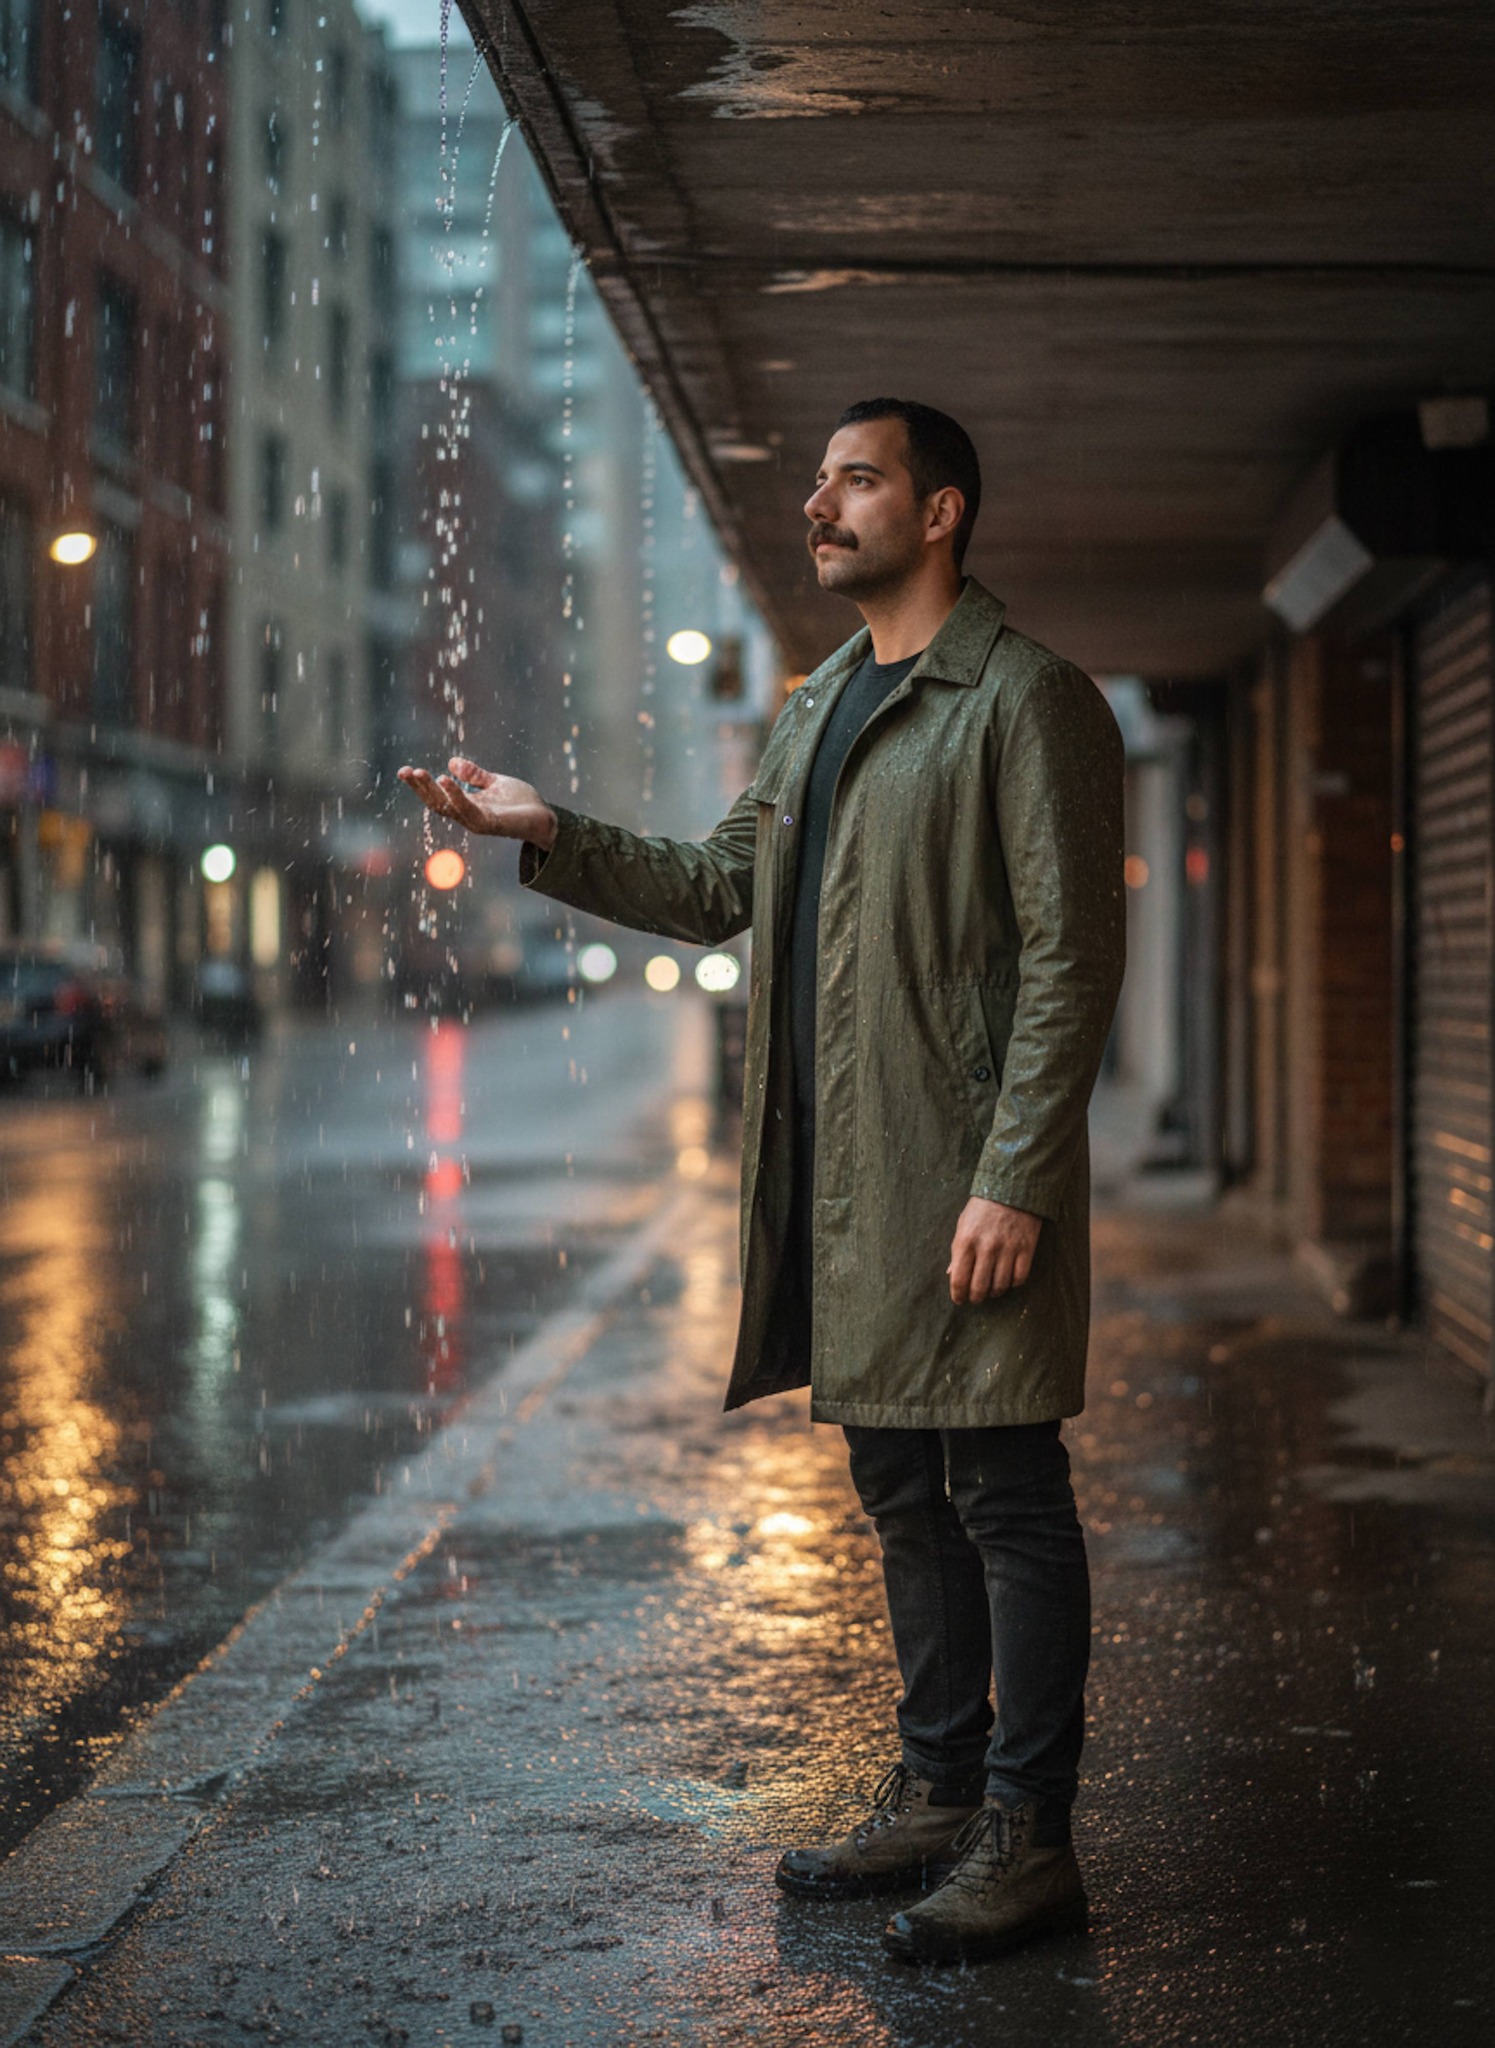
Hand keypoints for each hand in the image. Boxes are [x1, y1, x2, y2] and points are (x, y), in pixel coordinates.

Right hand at [397, 756, 557, 848]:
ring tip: (421, 772)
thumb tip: (451, 762)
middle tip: (404, 771)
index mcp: (467, 805)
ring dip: (433, 790)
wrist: (545, 817)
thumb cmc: (520, 803)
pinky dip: (456, 795)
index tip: (404, 770)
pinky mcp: (491, 823)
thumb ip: (474, 774)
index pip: (437, 796)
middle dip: (419, 787)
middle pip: (437, 803)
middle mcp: (468, 815)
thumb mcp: (495, 782)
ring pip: (449, 807)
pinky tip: (446, 779)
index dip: (420, 785)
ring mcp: (478, 821)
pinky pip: (469, 809)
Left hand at [947, 1197, 1041, 1304]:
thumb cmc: (983, 1208)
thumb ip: (957, 1251)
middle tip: (976, 1297)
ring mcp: (1008, 1248)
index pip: (959, 1279)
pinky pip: (1019, 1278)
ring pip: (1000, 1286)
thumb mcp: (963, 1225)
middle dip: (976, 1297)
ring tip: (991, 1289)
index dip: (958, 1295)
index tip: (959, 1300)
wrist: (1012, 1187)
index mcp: (966, 1241)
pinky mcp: (1026, 1248)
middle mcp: (986, 1247)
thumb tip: (951, 1274)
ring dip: (994, 1292)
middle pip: (979, 1287)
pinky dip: (1013, 1283)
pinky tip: (1008, 1278)